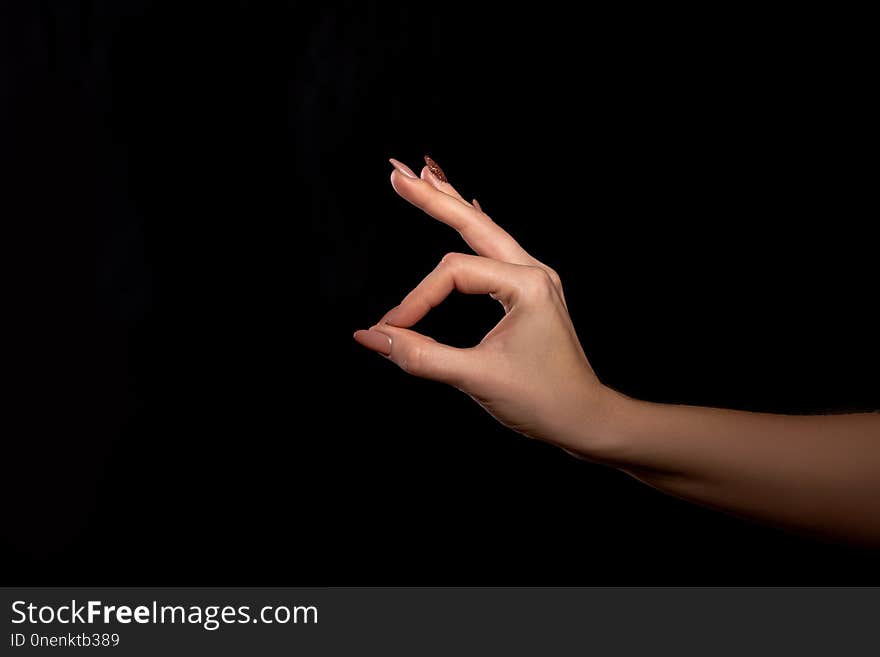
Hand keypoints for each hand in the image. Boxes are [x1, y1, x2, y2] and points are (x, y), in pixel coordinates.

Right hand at [354, 157, 622, 461]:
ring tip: (425, 175)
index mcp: (527, 284)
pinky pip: (496, 248)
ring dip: (453, 204)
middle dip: (434, 199)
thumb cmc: (543, 400)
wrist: (586, 419)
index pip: (453, 274)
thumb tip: (370, 337)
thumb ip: (419, 355)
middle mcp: (534, 271)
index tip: (391, 329)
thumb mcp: (476, 378)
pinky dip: (473, 226)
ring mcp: (535, 279)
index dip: (417, 299)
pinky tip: (468, 205)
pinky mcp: (530, 292)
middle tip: (397, 174)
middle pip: (473, 223)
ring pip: (485, 230)